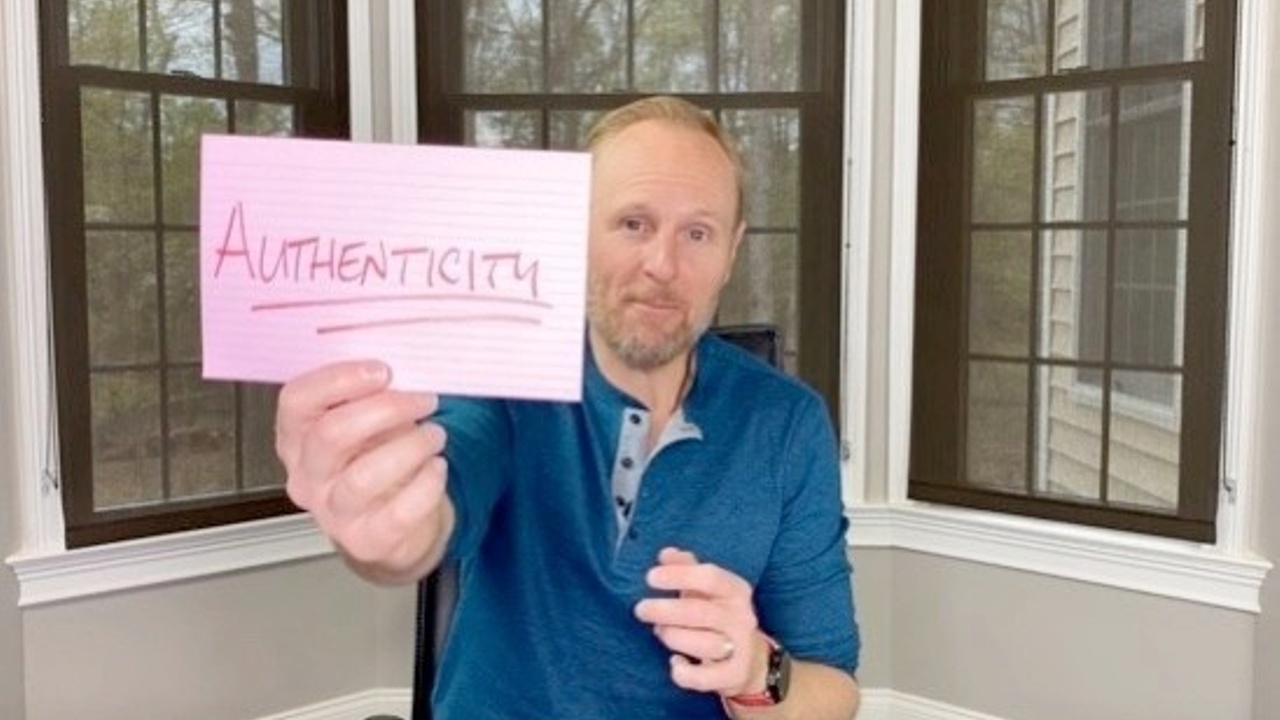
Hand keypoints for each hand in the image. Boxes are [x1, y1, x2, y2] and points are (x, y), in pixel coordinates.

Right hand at [275, 360, 449, 578]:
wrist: (398, 523)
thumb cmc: (380, 459)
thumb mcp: (368, 421)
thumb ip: (372, 393)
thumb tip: (402, 362)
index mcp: (298, 437)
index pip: (296, 401)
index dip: (338, 380)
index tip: (382, 370)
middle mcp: (307, 476)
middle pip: (330, 435)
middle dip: (385, 409)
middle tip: (422, 399)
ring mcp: (333, 512)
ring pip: (364, 477)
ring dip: (410, 447)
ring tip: (434, 435)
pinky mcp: (366, 540)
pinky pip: (398, 513)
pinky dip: (426, 485)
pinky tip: (436, 468)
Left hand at [633, 547, 766, 697]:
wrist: (750, 659)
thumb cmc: (719, 615)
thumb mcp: (707, 589)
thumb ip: (686, 568)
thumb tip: (666, 553)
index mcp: (736, 590)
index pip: (710, 577)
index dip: (679, 576)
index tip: (650, 578)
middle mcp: (741, 617)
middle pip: (700, 612)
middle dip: (665, 610)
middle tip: (641, 609)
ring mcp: (740, 648)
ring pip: (703, 644)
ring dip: (673, 637)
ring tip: (660, 631)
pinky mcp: (733, 675)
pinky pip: (703, 678)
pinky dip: (684, 672)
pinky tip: (675, 662)